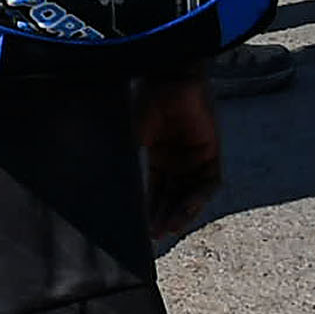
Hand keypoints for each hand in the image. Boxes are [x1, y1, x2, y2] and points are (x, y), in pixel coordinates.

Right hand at [135, 70, 223, 246]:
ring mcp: (194, 155)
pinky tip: (183, 213)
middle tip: (153, 237)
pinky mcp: (211, 152)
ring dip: (179, 213)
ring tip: (167, 230)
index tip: (137, 231)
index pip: (152, 189)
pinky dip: (195, 201)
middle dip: (163, 216)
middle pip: (171, 195)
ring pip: (189, 194)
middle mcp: (176, 157)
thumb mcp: (127, 138)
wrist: (167, 76)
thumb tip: (103, 195)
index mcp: (155, 152)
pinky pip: (207, 184)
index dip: (146, 210)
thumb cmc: (142, 100)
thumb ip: (122, 165)